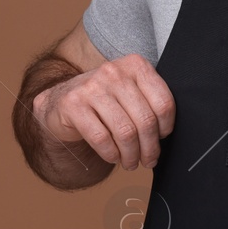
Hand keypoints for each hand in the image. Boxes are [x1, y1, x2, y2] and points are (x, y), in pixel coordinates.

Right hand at [34, 54, 175, 170]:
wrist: (61, 101)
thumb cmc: (105, 101)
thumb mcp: (130, 92)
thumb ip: (149, 103)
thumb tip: (165, 135)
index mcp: (135, 65)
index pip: (163, 102)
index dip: (166, 127)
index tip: (161, 138)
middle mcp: (114, 72)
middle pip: (145, 120)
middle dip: (150, 148)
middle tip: (148, 160)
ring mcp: (91, 87)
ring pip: (125, 132)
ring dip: (131, 155)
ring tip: (131, 163)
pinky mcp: (73, 105)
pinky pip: (102, 138)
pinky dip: (111, 154)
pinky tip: (113, 157)